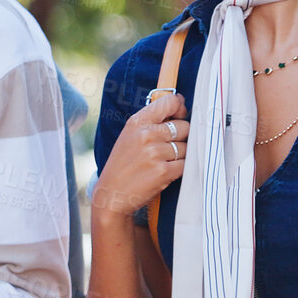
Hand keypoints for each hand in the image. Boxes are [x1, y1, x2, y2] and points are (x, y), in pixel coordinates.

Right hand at [92, 93, 189, 221]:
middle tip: (169, 148)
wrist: (111, 195)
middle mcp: (146, 135)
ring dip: (181, 155)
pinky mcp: (163, 171)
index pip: (170, 102)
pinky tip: (166, 172)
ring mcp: (155, 153)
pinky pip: (186, 164)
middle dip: (182, 137)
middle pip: (184, 126)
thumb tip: (180, 105)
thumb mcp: (130, 136)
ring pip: (187, 147)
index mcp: (137, 122)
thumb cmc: (123, 165)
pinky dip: (180, 169)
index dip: (180, 108)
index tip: (181, 115)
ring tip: (164, 162)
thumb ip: (151, 121)